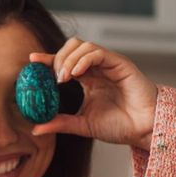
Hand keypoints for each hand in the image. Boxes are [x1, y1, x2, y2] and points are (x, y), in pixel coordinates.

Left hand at [29, 38, 157, 149]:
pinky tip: (75, 75)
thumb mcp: (82, 125)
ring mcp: (109, 64)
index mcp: (88, 79)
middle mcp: (97, 68)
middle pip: (72, 47)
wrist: (144, 130)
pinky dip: (83, 59)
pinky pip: (98, 52)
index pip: (64, 62)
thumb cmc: (120, 126)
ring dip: (69, 59)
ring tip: (64, 78)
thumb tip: (36, 128)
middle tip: (53, 78)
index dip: (48, 59)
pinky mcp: (120, 63)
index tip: (32, 61)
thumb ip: (60, 123)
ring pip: (83, 46)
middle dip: (58, 58)